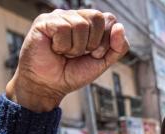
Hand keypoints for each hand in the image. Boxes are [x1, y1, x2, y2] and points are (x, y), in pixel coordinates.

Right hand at [5, 9, 128, 111]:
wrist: (49, 86)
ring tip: (65, 53)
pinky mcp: (44, 22)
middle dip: (93, 43)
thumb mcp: (102, 62)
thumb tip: (120, 27)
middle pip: (97, 17)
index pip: (109, 19)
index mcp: (90, 24)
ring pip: (80, 24)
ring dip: (76, 47)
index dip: (107, 40)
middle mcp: (75, 16)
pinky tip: (55, 49)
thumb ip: (118, 47)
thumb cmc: (72, 73)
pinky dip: (62, 46)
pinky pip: (63, 28)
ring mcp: (59, 17)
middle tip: (79, 54)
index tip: (95, 54)